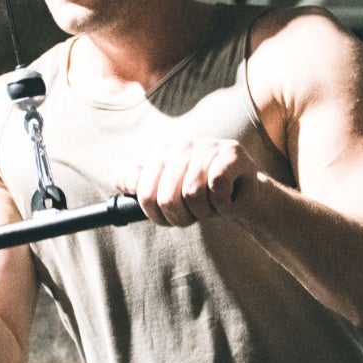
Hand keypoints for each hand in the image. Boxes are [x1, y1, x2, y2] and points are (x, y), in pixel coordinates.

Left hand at [120, 138, 256, 227]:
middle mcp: (182, 145)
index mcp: (161, 152)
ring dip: (205, 212)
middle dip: (182, 217)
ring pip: (193, 194)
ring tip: (213, 204)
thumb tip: (120, 181)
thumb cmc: (201, 196)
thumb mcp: (165, 193)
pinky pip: (217, 188)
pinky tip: (229, 197)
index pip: (144, 194)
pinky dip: (224, 204)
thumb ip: (137, 184)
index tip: (168, 216)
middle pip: (167, 199)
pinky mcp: (232, 153)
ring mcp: (207, 146)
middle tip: (195, 213)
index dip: (156, 215)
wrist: (242, 195)